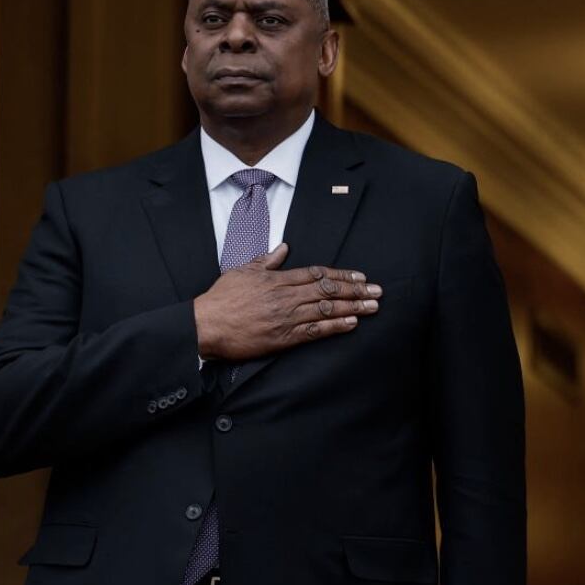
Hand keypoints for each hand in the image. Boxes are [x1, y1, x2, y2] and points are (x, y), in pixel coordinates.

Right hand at [192, 243, 381, 361]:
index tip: (359, 275)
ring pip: (326, 308)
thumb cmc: (221, 299)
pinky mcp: (283, 337)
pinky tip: (351, 324)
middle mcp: (286, 296)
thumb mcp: (242, 272)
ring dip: (353, 307)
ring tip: (372, 307)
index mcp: (277, 279)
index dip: (341, 274)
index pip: (316, 274)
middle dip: (355, 289)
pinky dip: (335, 327)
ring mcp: (286, 317)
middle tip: (377, 291)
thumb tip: (282, 248)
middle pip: (328, 289)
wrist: (207, 324)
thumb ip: (266, 261)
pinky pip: (315, 331)